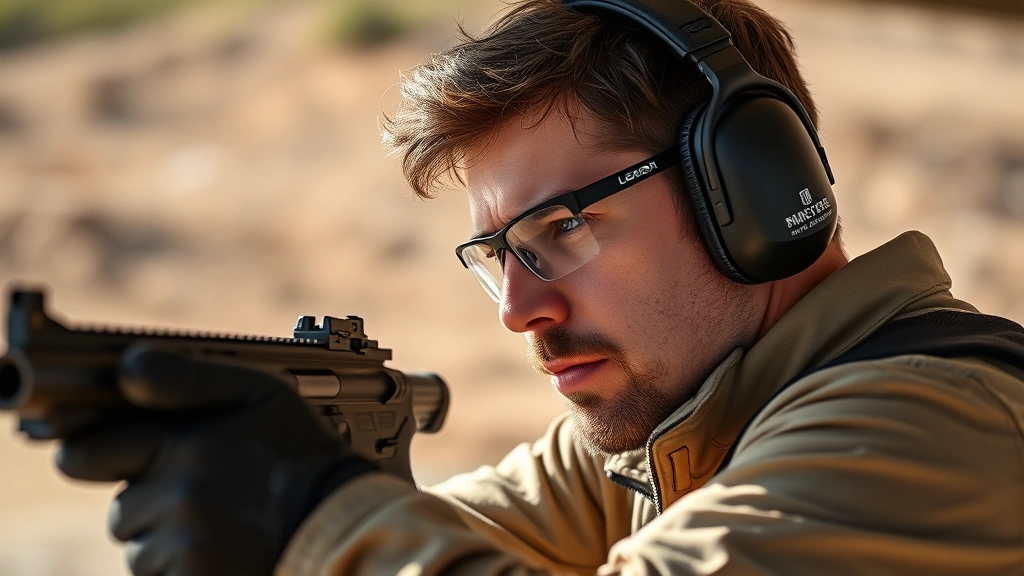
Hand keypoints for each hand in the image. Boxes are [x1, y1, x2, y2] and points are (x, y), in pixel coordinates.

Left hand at [56, 345, 376, 575]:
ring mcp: (185, 548)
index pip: (90, 454)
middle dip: (147, 501)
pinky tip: (220, 550)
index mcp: (185, 446)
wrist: (343, 523)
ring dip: (165, 540)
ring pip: (139, 549)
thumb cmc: (304, 455)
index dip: (96, 454)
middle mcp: (178, 498)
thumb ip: (188, 376)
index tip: (103, 457)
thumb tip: (126, 369)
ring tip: (218, 524)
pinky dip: (184, 568)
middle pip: (120, 507)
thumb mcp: (261, 392)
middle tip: (196, 492)